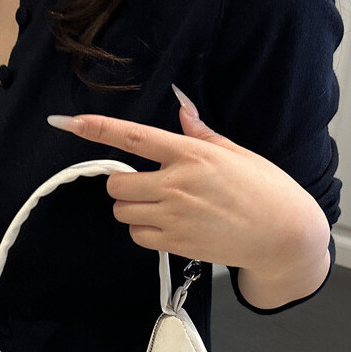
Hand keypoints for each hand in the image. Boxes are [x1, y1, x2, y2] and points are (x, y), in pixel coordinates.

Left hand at [46, 84, 329, 277]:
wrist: (283, 235)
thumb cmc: (266, 190)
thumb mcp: (237, 153)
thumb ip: (201, 135)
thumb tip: (181, 108)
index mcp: (192, 154)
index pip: (134, 137)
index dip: (97, 128)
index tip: (67, 121)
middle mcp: (177, 183)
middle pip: (116, 185)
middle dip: (123, 185)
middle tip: (145, 186)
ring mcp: (174, 216)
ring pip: (123, 212)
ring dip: (133, 209)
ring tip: (161, 208)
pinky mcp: (176, 242)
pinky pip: (138, 235)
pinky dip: (144, 231)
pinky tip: (167, 227)